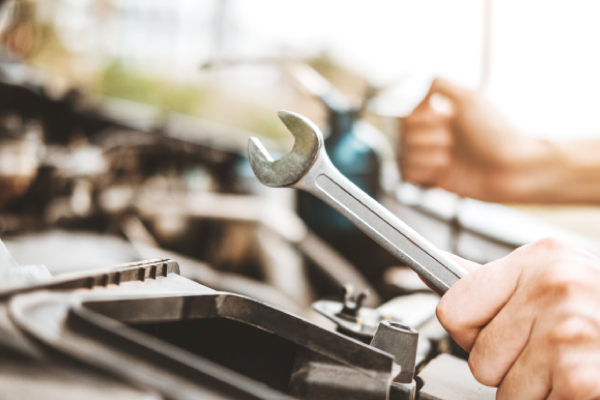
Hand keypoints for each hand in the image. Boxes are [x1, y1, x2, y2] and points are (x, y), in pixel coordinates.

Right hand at [399, 78, 552, 201]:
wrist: (512, 169)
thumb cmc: (498, 134)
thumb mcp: (470, 99)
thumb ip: (440, 86)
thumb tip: (420, 92)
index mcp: (443, 116)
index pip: (408, 116)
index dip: (420, 120)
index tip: (440, 120)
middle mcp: (436, 136)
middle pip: (403, 136)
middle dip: (425, 138)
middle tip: (449, 141)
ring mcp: (434, 158)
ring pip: (404, 155)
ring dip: (425, 156)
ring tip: (447, 158)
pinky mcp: (435, 179)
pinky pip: (408, 175)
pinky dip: (421, 171)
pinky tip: (440, 170)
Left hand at [438, 238, 599, 398]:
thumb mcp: (554, 282)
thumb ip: (496, 282)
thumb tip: (436, 269)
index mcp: (542, 260)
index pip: (452, 308)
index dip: (472, 333)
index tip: (499, 332)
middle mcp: (556, 287)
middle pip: (479, 357)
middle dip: (509, 367)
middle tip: (550, 353)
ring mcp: (571, 332)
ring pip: (504, 392)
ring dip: (535, 391)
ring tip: (569, 368)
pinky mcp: (582, 377)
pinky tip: (581, 383)